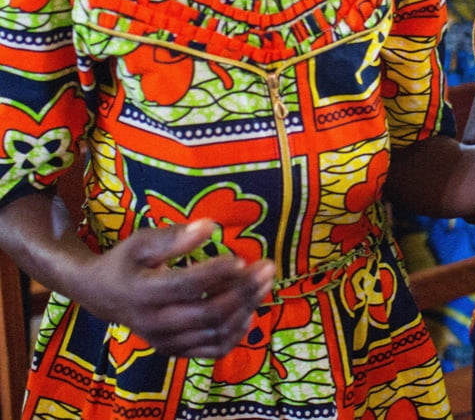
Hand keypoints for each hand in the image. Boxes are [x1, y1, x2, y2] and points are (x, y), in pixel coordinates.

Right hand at [76, 219, 274, 357]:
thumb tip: (210, 226)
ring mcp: (165, 342)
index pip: (186, 286)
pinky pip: (213, 350)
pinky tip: (250, 310)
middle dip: (242, 290)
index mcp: (143, 293)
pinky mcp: (175, 351)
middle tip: (267, 267)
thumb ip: (174, 237)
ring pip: (214, 334)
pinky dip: (236, 333)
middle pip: (207, 314)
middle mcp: (154, 323)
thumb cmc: (127, 262)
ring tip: (265, 282)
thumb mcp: (141, 241)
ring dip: (246, 308)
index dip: (217, 273)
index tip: (241, 257)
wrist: (104, 296)